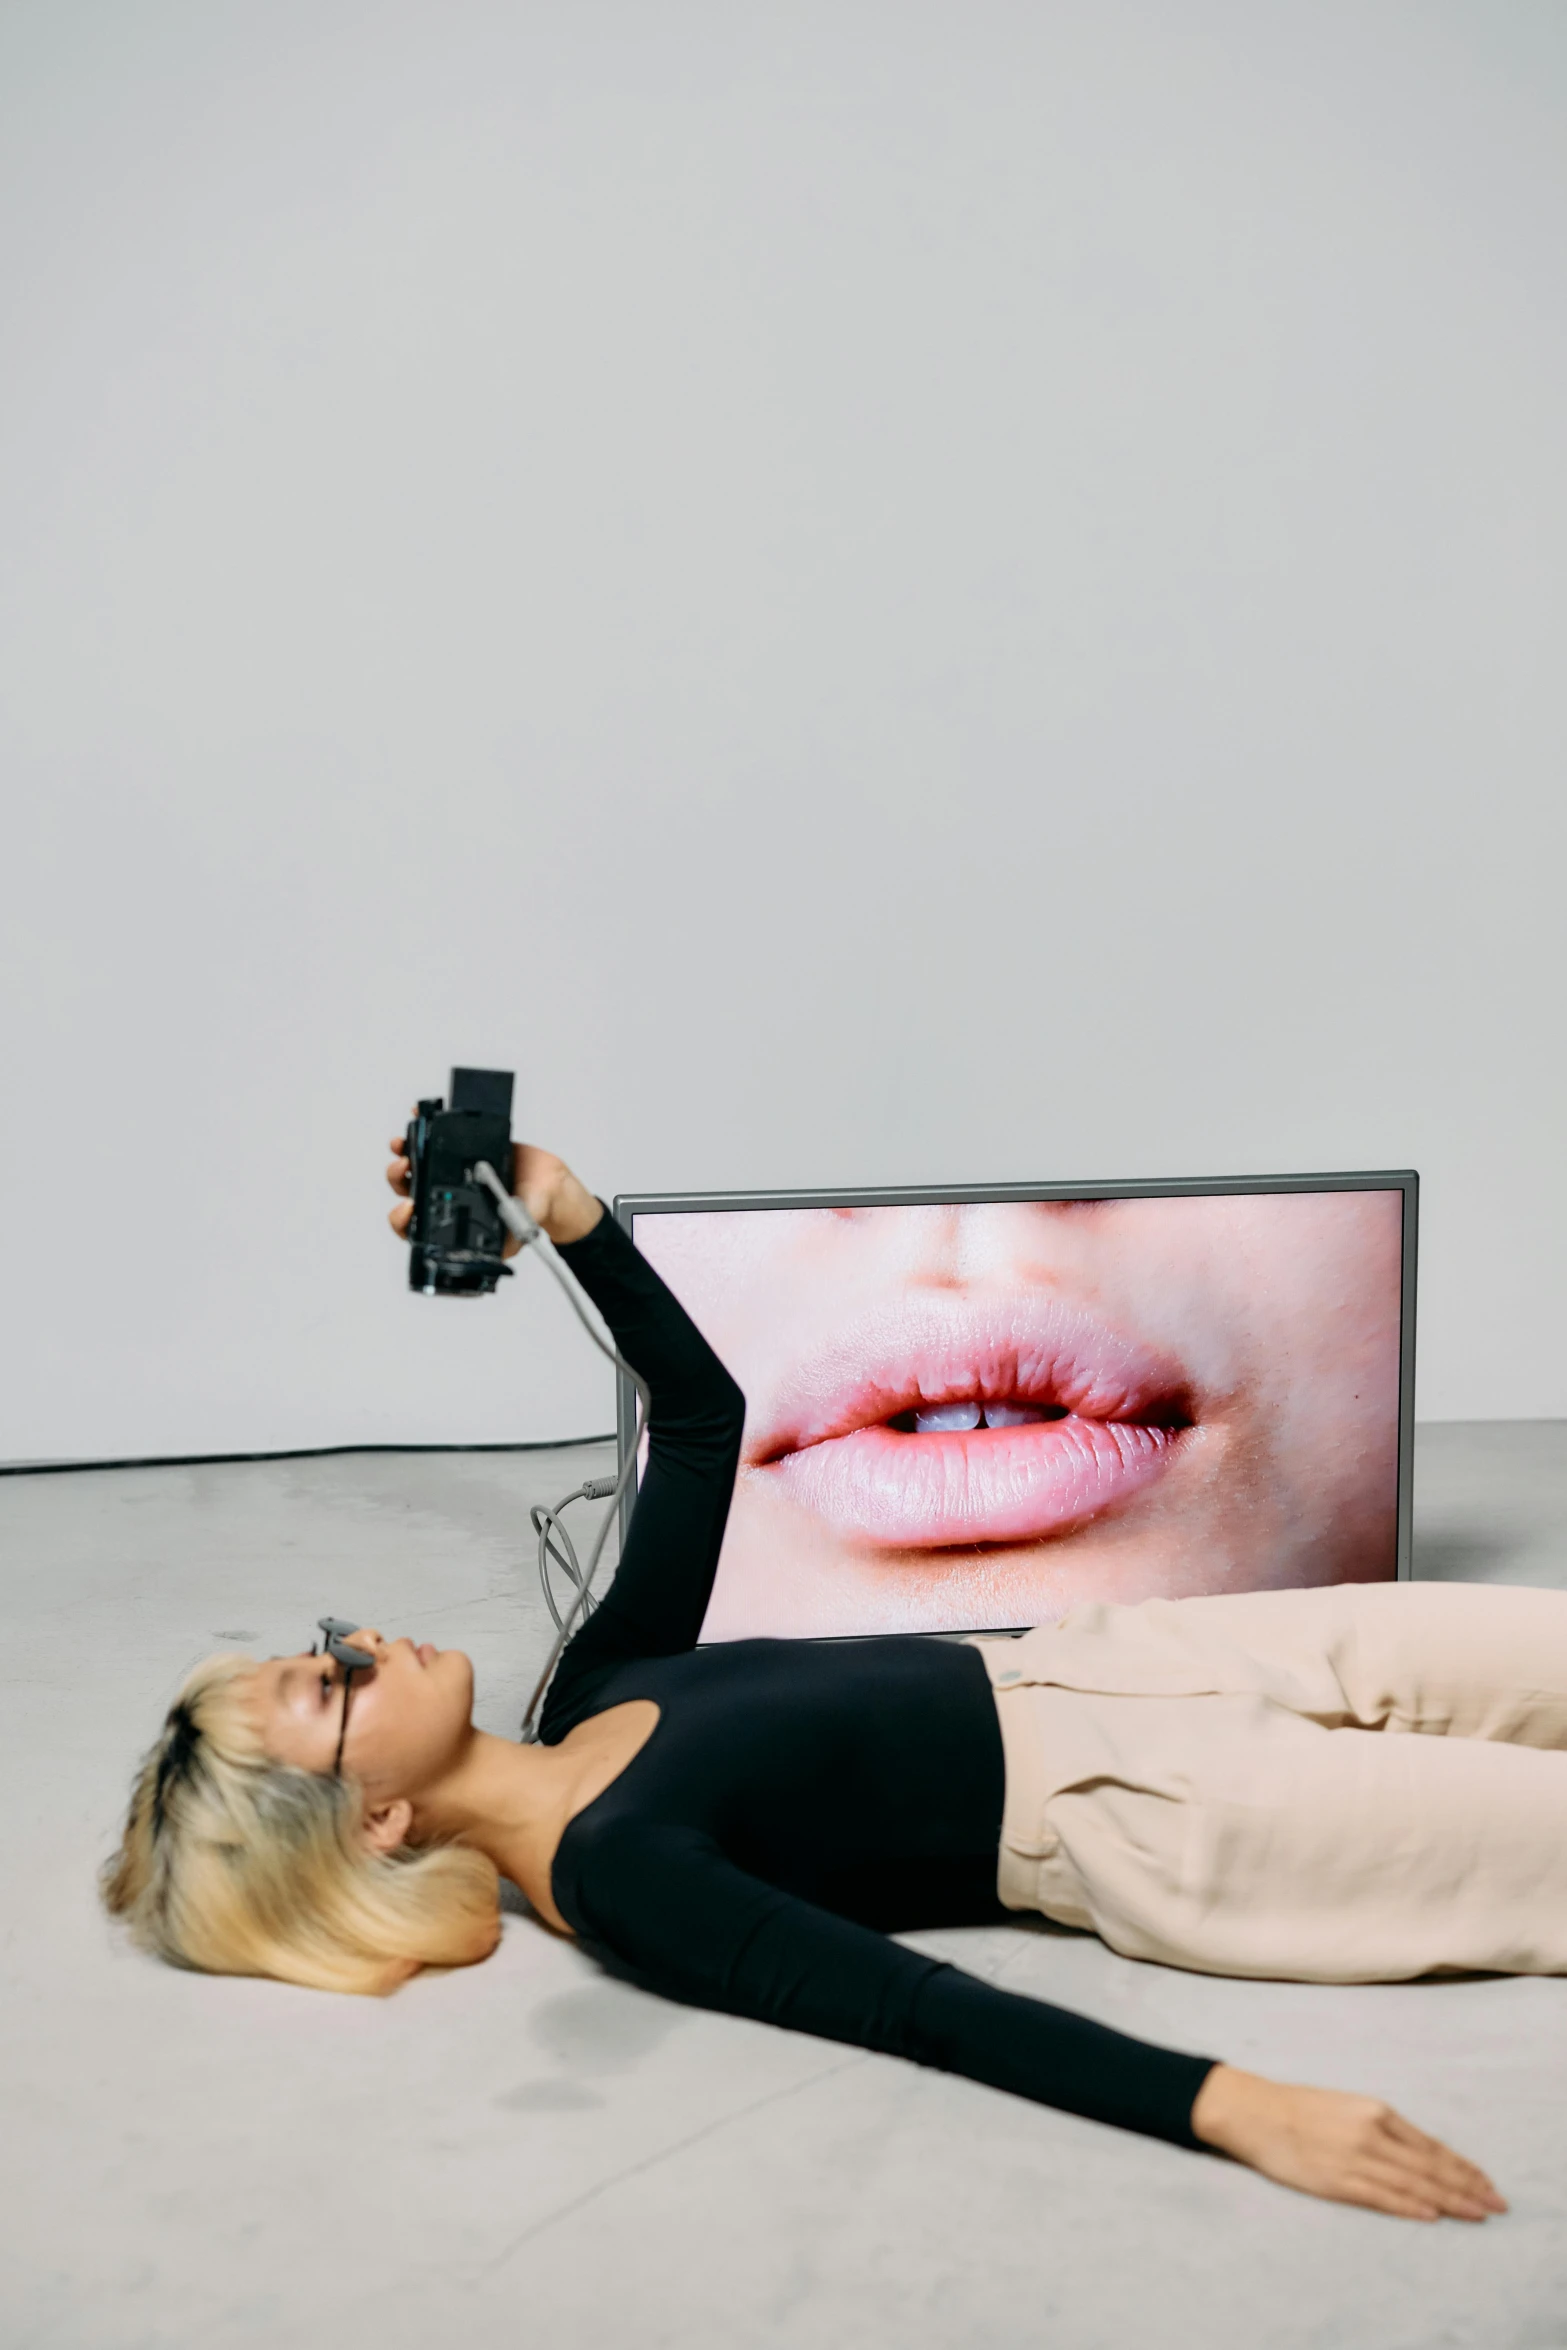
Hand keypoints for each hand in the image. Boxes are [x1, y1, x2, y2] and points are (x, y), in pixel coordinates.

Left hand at [385, 1132, 602, 1250]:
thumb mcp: (521, 1230)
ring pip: (417, 1163)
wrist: (552, 1187)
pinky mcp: (465, 1148)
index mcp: (452, 1221)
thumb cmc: (532, 1213)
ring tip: (402, 1142)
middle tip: (403, 1166)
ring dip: (404, 1152)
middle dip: (398, 1177)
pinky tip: (420, 1114)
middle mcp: (447, 1196)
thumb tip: (501, 1234)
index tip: (407, 1207)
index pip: (416, 1227)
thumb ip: (510, 1234)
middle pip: (408, 1189)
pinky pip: (440, 1136)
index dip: (403, 1219)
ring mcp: (453, 1171)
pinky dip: (426, 1125)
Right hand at [1190, 2065, 1506, 2220]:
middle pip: (1430, 2166)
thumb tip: (1419, 2155)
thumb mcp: (1348, 2107)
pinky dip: (1410, 2206)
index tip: (1486, 2181)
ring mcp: (1355, 2158)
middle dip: (1467, 2186)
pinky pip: (1381, 2197)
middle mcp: (1372, 2133)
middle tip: (1496, 2203)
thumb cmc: (1300, 2108)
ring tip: (1476, 2213)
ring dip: (1449, 2200)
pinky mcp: (1337, 2181)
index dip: (1462, 2166)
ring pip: (1414, 2183)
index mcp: (1376, 2111)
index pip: (1430, 2145)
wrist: (1254, 2112)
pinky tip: (1432, 2214)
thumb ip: (1381, 2129)